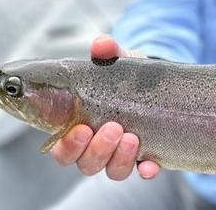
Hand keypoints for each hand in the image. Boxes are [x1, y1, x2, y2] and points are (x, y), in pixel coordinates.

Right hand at [50, 35, 160, 179]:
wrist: (154, 83)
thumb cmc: (124, 77)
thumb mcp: (116, 62)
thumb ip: (107, 53)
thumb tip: (102, 44)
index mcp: (79, 128)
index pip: (62, 149)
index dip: (68, 145)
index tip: (81, 129)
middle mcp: (97, 148)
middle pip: (86, 164)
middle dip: (97, 150)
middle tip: (112, 128)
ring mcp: (121, 156)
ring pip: (113, 171)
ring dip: (120, 158)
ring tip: (131, 137)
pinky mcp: (146, 158)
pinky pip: (143, 172)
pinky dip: (146, 170)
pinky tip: (150, 165)